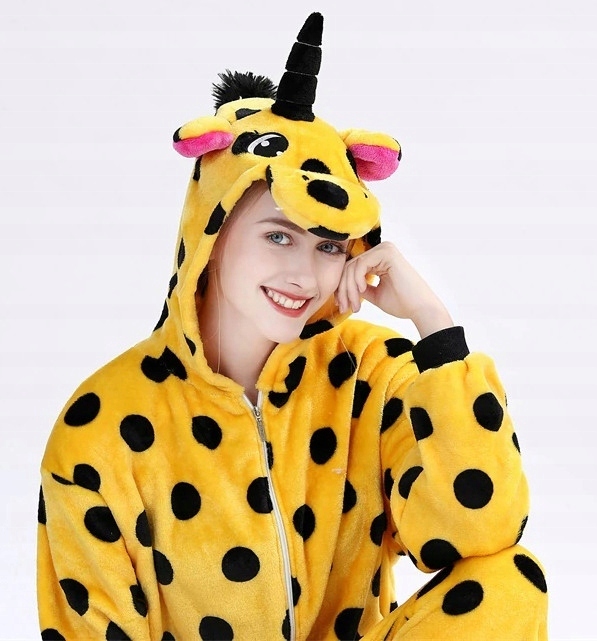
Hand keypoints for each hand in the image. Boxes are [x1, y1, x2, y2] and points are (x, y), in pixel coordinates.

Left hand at [335, 242, 453, 336]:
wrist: (420, 309)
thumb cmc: (402, 303)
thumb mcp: (374, 294)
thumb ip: (360, 287)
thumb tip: (343, 286)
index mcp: (379, 259)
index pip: (352, 269)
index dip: (343, 288)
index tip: (342, 305)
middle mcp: (382, 251)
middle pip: (350, 267)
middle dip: (344, 289)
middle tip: (344, 307)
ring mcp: (384, 249)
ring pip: (353, 266)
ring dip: (349, 288)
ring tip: (354, 305)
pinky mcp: (387, 252)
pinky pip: (361, 264)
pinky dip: (356, 280)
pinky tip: (362, 290)